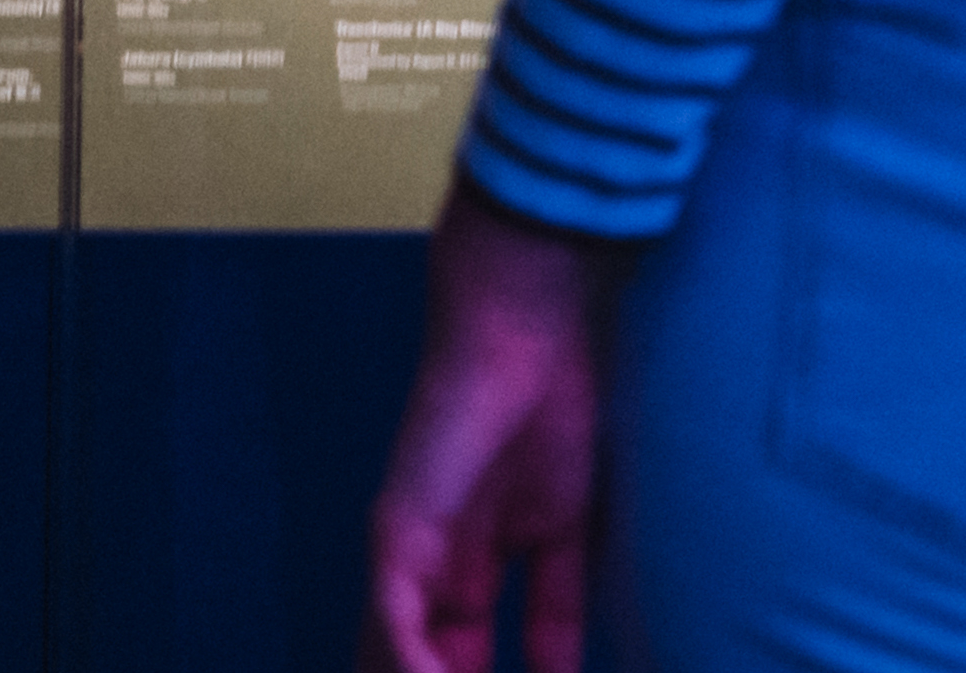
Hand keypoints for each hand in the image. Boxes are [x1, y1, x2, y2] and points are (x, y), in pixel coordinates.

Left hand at [360, 188, 608, 672]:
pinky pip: (397, 619)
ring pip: (396, 655)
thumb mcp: (568, 533)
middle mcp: (428, 568)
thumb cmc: (555, 406)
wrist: (529, 326)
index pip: (459, 662)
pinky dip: (412, 666)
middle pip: (419, 666)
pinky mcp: (399, 531)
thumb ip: (556, 609)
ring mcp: (407, 553)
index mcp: (470, 565)